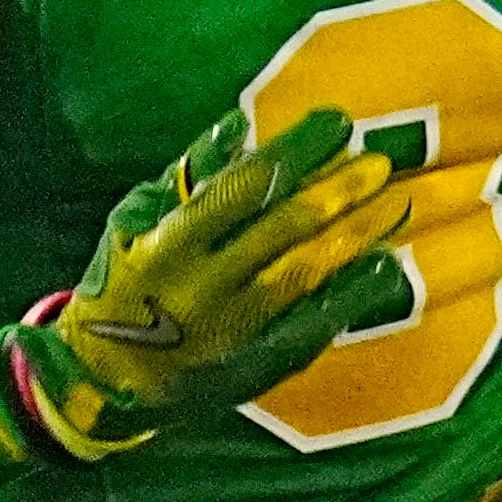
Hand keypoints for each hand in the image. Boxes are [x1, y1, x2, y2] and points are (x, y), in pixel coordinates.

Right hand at [6, 107, 417, 460]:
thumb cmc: (124, 280)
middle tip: (380, 162)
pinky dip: (351, 294)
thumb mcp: (134, 222)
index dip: (297, 151)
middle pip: (284, 229)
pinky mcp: (255, 363)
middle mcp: (203, 286)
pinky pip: (313, 324)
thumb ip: (188, 178)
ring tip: (396, 202)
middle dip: (338, 191)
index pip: (244, 185)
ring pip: (307, 273)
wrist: (104, 379)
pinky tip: (383, 266)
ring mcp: (234, 329)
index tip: (337, 123)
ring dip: (357, 236)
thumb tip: (236, 128)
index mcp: (168, 242)